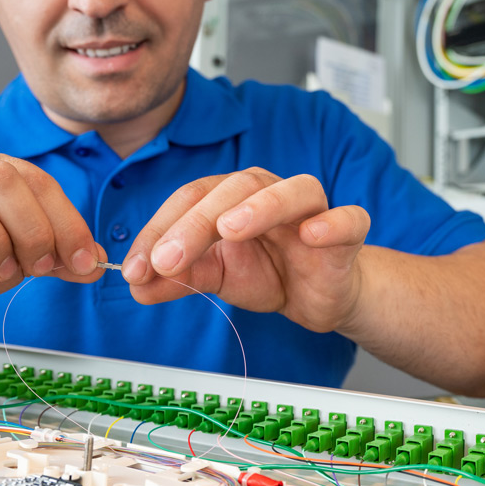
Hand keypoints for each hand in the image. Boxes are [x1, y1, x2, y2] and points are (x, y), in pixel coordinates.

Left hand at [121, 168, 370, 332]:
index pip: (192, 198)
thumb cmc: (268, 271)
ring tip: (230, 228)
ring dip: (261, 206)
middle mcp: (271, 192)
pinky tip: (312, 234)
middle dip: (196, 224)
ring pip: (292, 191)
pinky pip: (348, 219)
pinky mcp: (346, 234)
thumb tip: (136, 285)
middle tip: (168, 259)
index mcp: (233, 195)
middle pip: (234, 190)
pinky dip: (332, 223)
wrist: (318, 296)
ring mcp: (311, 210)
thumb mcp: (215, 276)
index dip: (160, 230)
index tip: (137, 268)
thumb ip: (177, 277)